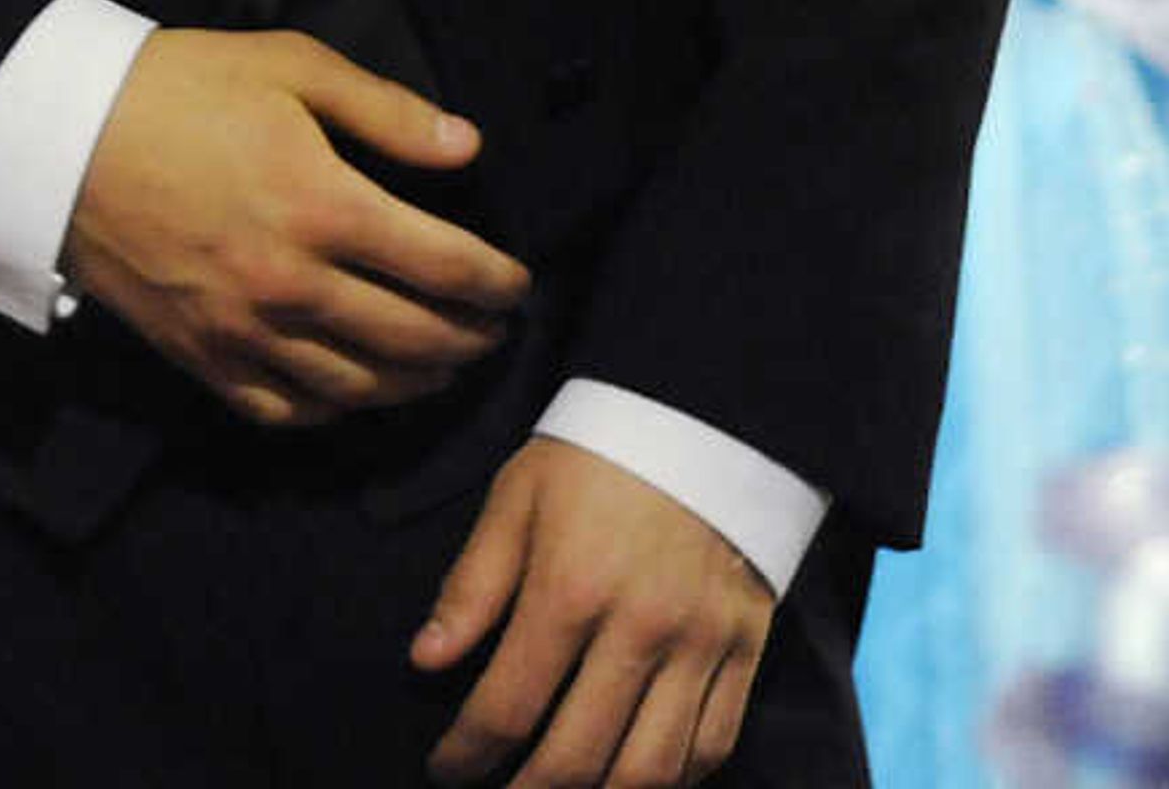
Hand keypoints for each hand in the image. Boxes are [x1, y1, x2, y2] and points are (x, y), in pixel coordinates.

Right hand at [60, 28, 523, 423]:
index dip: (497, 283)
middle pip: (416, 339)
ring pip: (362, 387)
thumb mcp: (288, 65)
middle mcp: (293, 284)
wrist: (61, 135)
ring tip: (444, 366)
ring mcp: (245, 331)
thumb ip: (385, 111)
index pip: (445, 267)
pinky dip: (336, 409)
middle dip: (472, 339)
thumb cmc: (179, 87)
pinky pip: (288, 410)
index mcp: (322, 205)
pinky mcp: (202, 358)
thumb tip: (468, 148)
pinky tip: (357, 390)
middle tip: (494, 331)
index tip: (517, 284)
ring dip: (419, 383)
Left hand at [417, 437, 770, 785]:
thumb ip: (472, 585)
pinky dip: (674, 782)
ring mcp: (699, 648)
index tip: (445, 768)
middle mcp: (638, 631)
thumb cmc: (594, 455)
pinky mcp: (744, 652)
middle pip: (577, 759)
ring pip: (650, 772)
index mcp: (569, 589)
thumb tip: (424, 661)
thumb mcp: (515, 498)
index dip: (466, 754)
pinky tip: (636, 780)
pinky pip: (712, 747)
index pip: (507, 707)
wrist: (704, 416)